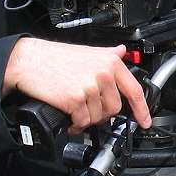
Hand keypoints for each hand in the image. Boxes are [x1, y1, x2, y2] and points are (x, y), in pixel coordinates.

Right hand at [4, 37, 151, 133]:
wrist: (30, 60)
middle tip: (89, 107)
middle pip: (115, 108)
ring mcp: (90, 87)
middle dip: (102, 113)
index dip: (142, 109)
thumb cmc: (57, 57)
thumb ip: (109, 53)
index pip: (134, 90)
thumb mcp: (90, 51)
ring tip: (77, 109)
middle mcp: (103, 74)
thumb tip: (122, 51)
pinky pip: (83, 122)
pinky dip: (76, 124)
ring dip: (87, 118)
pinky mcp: (75, 99)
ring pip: (98, 117)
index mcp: (111, 63)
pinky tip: (70, 117)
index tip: (145, 121)